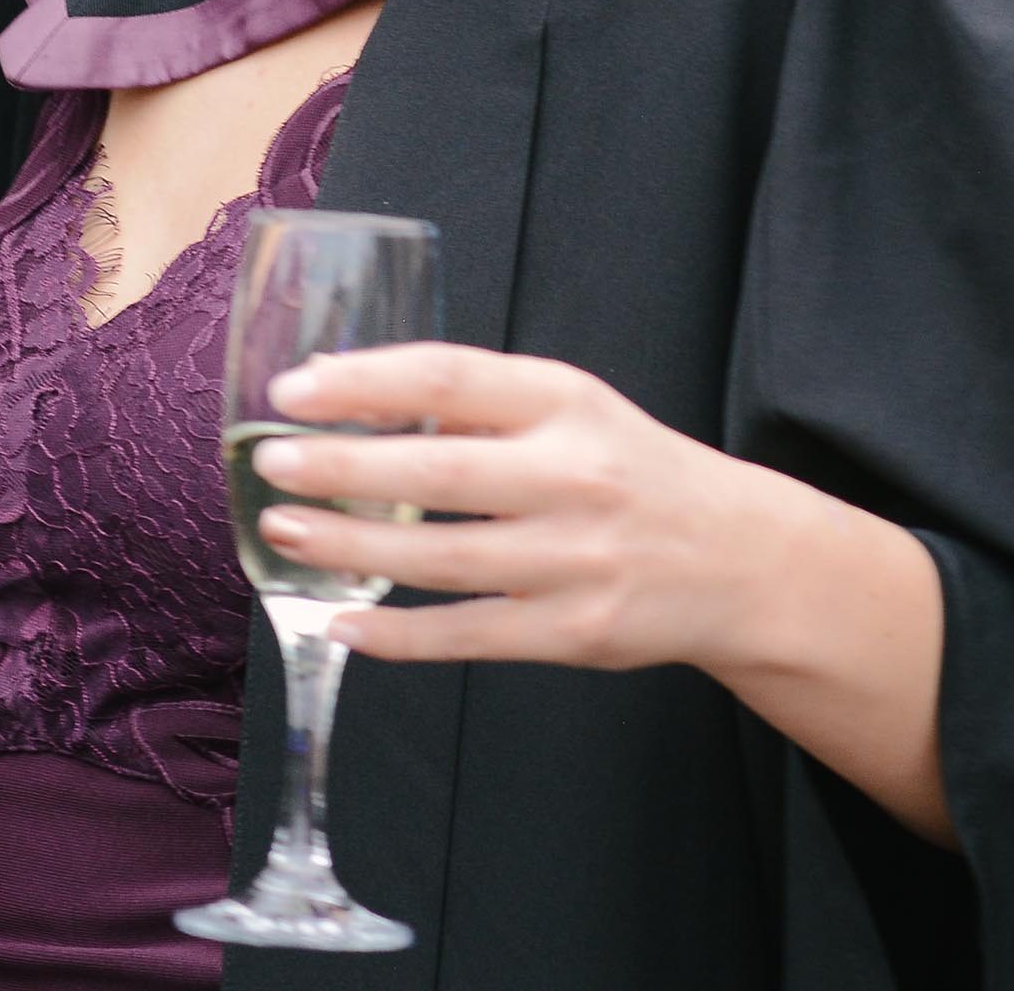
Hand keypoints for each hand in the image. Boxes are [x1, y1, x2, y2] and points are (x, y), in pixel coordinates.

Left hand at [249, 344, 819, 675]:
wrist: (741, 560)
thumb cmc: (632, 473)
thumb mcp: (572, 409)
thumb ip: (478, 403)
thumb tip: (347, 390)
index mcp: (566, 403)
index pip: (450, 378)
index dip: (365, 382)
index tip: (296, 389)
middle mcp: (573, 476)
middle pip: (437, 473)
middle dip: (342, 468)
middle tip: (273, 462)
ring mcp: (574, 560)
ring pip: (442, 558)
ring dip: (351, 546)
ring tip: (284, 531)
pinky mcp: (573, 632)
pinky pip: (468, 635)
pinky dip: (397, 633)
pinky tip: (342, 619)